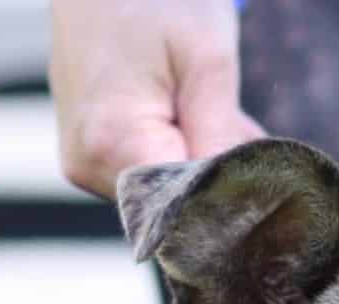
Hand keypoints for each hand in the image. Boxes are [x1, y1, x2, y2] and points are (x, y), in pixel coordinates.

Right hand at [50, 0, 265, 198]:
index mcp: (110, 143)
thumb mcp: (207, 61)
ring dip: (199, 159)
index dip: (226, 192)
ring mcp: (82, 161)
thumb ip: (221, 139)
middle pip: (172, 203)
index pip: (184, 206)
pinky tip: (187, 109)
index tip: (257, 168)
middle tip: (235, 122)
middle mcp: (86, 164)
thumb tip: (236, 201)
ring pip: (162, 188)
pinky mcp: (87, 153)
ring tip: (209, 104)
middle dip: (215, 174)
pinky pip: (145, 170)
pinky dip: (178, 150)